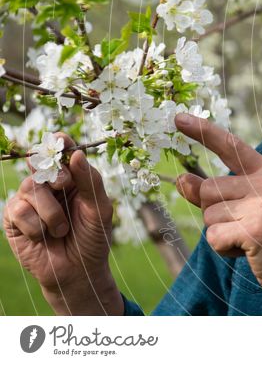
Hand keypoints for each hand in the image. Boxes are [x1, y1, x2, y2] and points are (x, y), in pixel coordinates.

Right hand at [2, 133, 120, 314]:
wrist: (78, 271)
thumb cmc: (92, 238)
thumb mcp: (99, 208)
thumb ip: (90, 181)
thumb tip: (78, 154)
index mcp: (73, 179)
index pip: (63, 154)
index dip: (59, 144)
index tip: (61, 138)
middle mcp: (49, 186)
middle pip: (42, 165)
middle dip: (56, 175)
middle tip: (64, 186)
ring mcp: (29, 201)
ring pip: (31, 188)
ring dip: (50, 212)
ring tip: (61, 230)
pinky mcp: (13, 219)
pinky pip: (19, 210)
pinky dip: (35, 226)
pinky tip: (44, 237)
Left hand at [174, 114, 261, 299]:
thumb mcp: (247, 208)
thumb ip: (213, 193)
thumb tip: (180, 179)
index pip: (230, 145)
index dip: (202, 131)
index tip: (178, 118)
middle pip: (207, 188)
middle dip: (214, 213)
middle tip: (244, 226)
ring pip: (208, 214)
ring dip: (220, 232)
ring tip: (249, 239)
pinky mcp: (255, 227)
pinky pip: (214, 237)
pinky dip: (223, 249)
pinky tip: (248, 251)